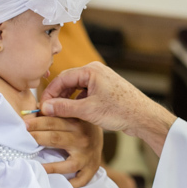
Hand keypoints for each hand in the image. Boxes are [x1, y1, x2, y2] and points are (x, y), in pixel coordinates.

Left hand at [25, 114, 102, 187]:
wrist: (106, 125)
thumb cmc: (80, 120)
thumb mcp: (70, 112)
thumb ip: (53, 112)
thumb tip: (30, 113)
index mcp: (77, 123)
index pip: (53, 122)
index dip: (37, 122)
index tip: (23, 124)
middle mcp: (82, 139)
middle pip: (56, 139)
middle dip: (37, 138)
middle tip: (22, 138)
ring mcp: (87, 156)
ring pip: (67, 163)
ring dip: (50, 166)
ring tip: (33, 165)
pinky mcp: (91, 168)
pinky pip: (81, 180)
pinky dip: (71, 183)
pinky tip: (57, 183)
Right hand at [40, 63, 176, 156]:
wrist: (144, 117)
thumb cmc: (120, 110)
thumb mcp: (88, 110)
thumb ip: (64, 108)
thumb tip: (45, 107)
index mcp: (91, 70)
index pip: (62, 78)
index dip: (50, 93)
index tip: (42, 106)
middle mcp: (96, 71)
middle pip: (69, 81)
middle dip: (58, 96)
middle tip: (48, 111)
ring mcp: (102, 80)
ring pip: (77, 88)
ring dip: (67, 100)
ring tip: (59, 113)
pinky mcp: (106, 89)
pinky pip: (86, 93)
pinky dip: (78, 102)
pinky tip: (74, 114)